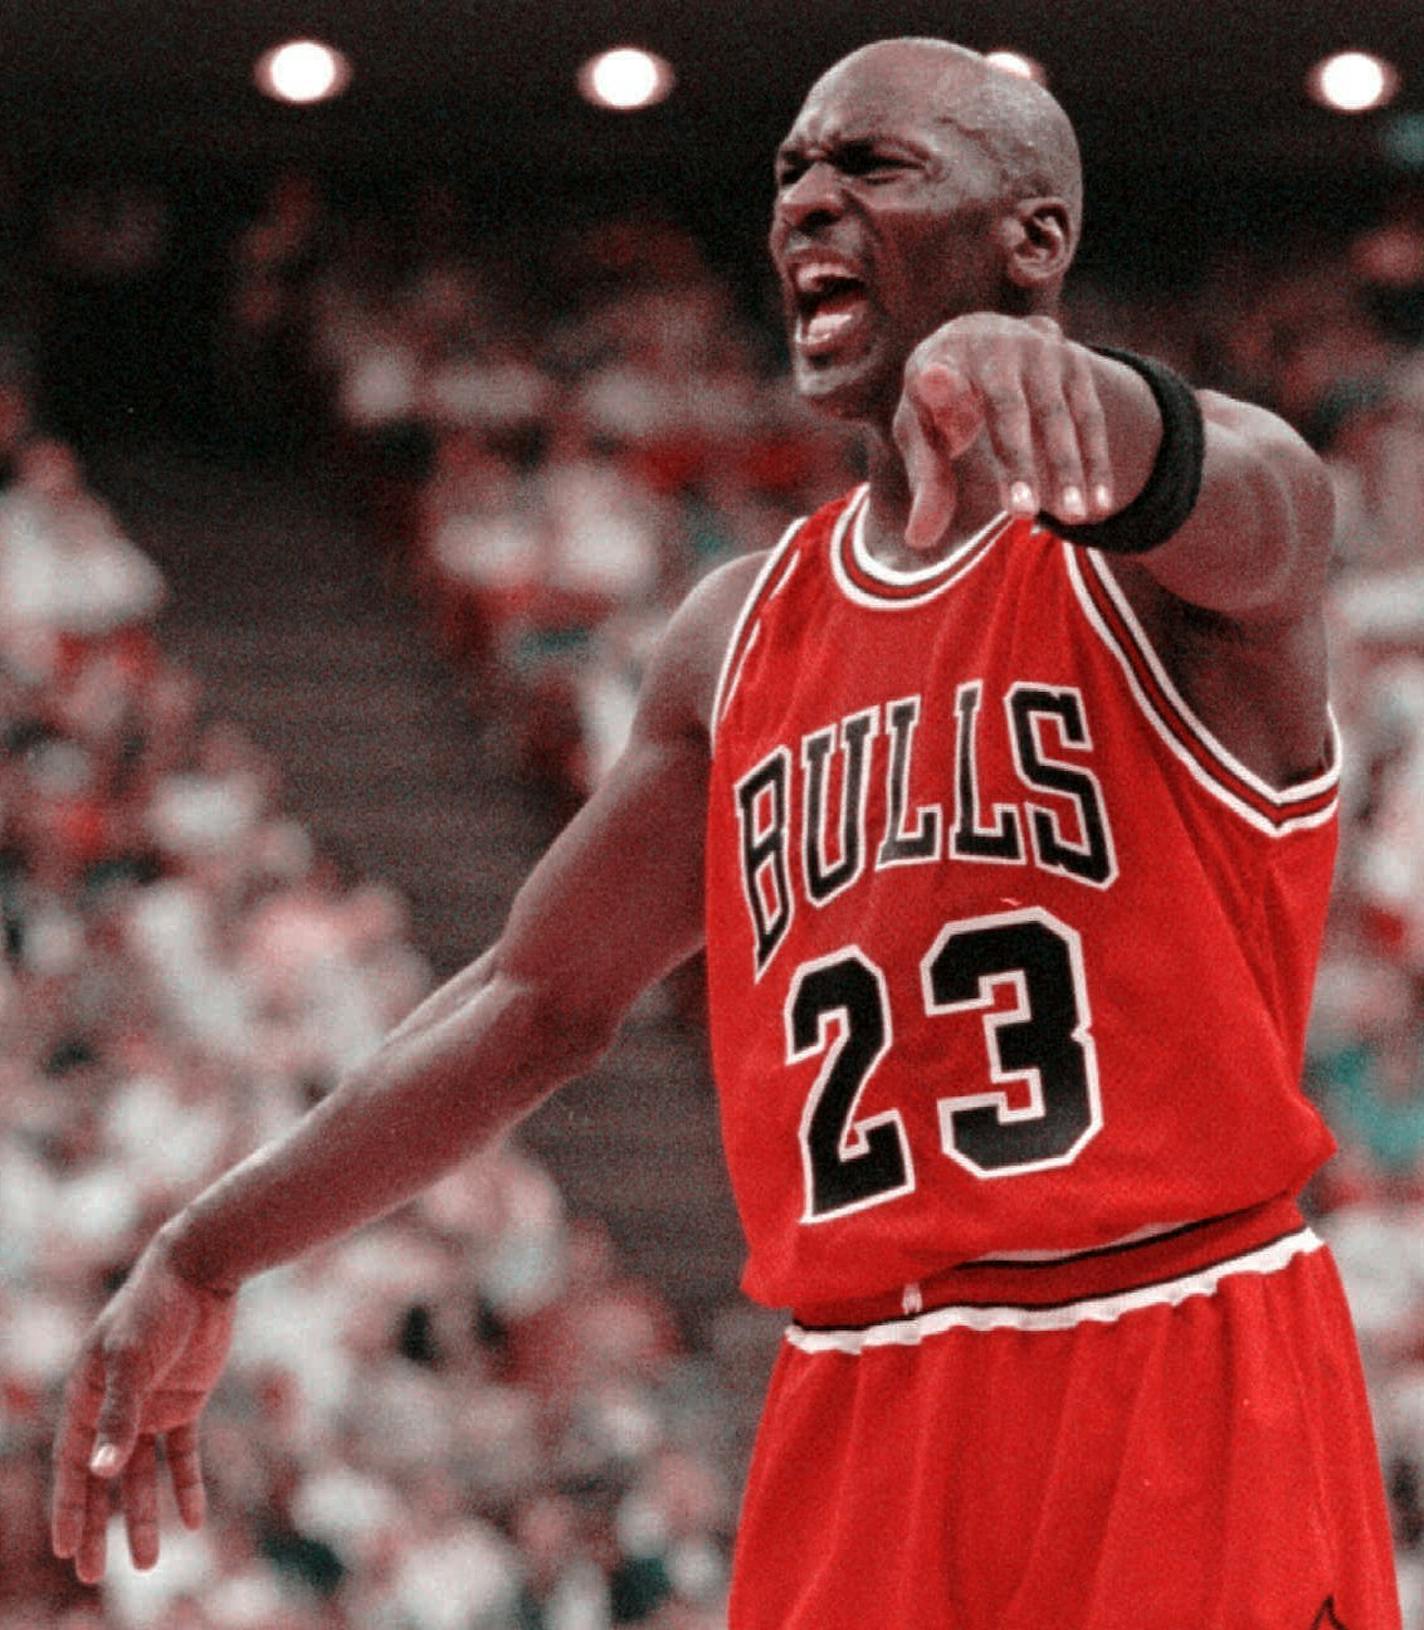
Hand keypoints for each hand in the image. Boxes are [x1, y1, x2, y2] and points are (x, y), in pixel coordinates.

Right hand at [51, 1237, 236, 1583]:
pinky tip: (193, 1522)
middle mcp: (115, 1408)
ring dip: (144, 1517)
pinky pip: (183, 1454)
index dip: (69, 1509)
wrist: (201, 1274)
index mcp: (87, 1397)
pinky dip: (187, 1486)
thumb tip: (99, 1470)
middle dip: (98, 1527)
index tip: (66, 1552)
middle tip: (93, 1578)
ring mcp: (151, 1407)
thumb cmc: (155, 1309)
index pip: (73, 1466)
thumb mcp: (132, 1360)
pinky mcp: (187, 1401)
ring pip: (144, 1475)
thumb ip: (119, 1415)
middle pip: (102, 1480)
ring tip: (147, 1564)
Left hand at [892, 314, 1115, 550]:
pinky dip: (1095, 462)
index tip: (934, 382)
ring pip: (1059, 415)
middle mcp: (996, 346)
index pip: (942, 379)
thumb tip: (917, 540)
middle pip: (1009, 409)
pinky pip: (1090, 418)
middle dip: (1018, 463)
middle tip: (1022, 513)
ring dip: (1068, 468)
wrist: (987, 338)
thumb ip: (924, 479)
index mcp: (944, 358)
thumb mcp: (921, 432)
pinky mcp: (1075, 365)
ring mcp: (1041, 351)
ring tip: (1073, 517)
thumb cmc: (941, 402)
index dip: (942, 387)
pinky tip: (1097, 504)